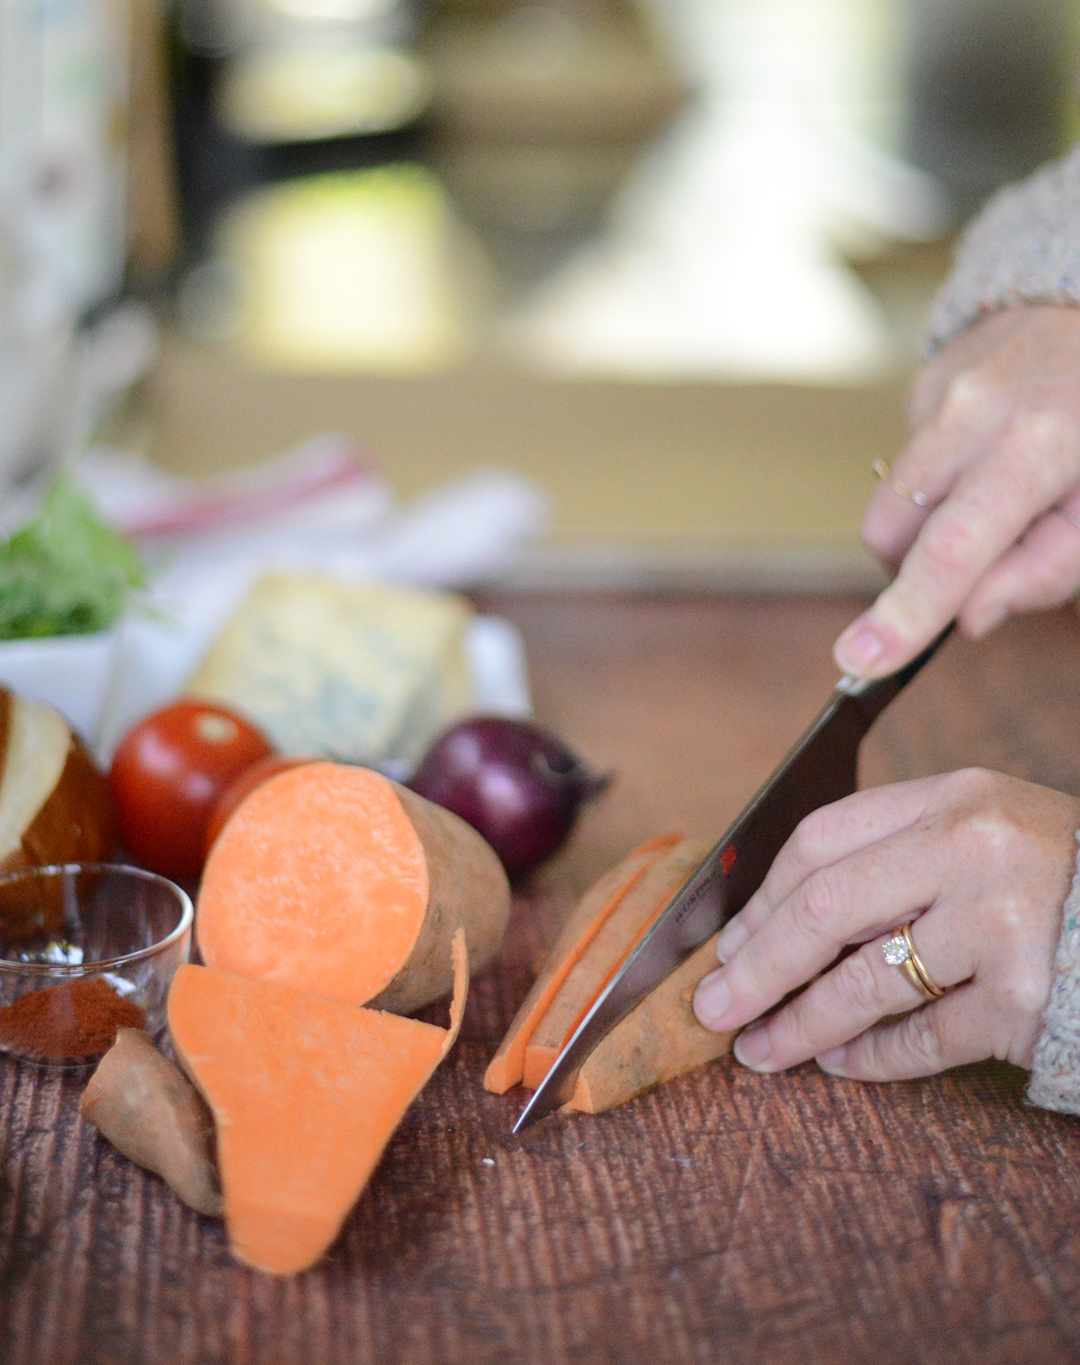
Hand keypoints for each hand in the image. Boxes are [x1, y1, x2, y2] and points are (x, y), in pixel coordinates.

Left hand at [692, 770, 1079, 1079]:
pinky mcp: (1025, 1005)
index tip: (729, 941)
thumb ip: (895, 857)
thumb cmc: (1062, 882)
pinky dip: (870, 1060)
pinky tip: (838, 1065)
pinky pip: (920, 1041)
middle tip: (712, 1006)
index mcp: (956, 797)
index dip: (762, 896)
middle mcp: (974, 850)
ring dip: (797, 1025)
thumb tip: (771, 921)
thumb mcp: (986, 835)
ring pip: (862, 983)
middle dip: (756, 965)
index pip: (820, 838)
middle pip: (823, 908)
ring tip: (758, 1051)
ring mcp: (1002, 927)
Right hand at [835, 305, 1079, 677]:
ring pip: (892, 501)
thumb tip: (971, 617)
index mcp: (1035, 445)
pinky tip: (991, 450)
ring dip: (933, 521)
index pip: (952, 550)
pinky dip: (943, 477)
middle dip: (917, 567)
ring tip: (1000, 493)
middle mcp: (974, 411)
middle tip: (986, 554)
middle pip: (891, 532)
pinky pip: (910, 460)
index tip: (860, 660)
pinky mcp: (926, 382)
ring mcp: (941, 391)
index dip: (906, 614)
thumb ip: (1046, 572)